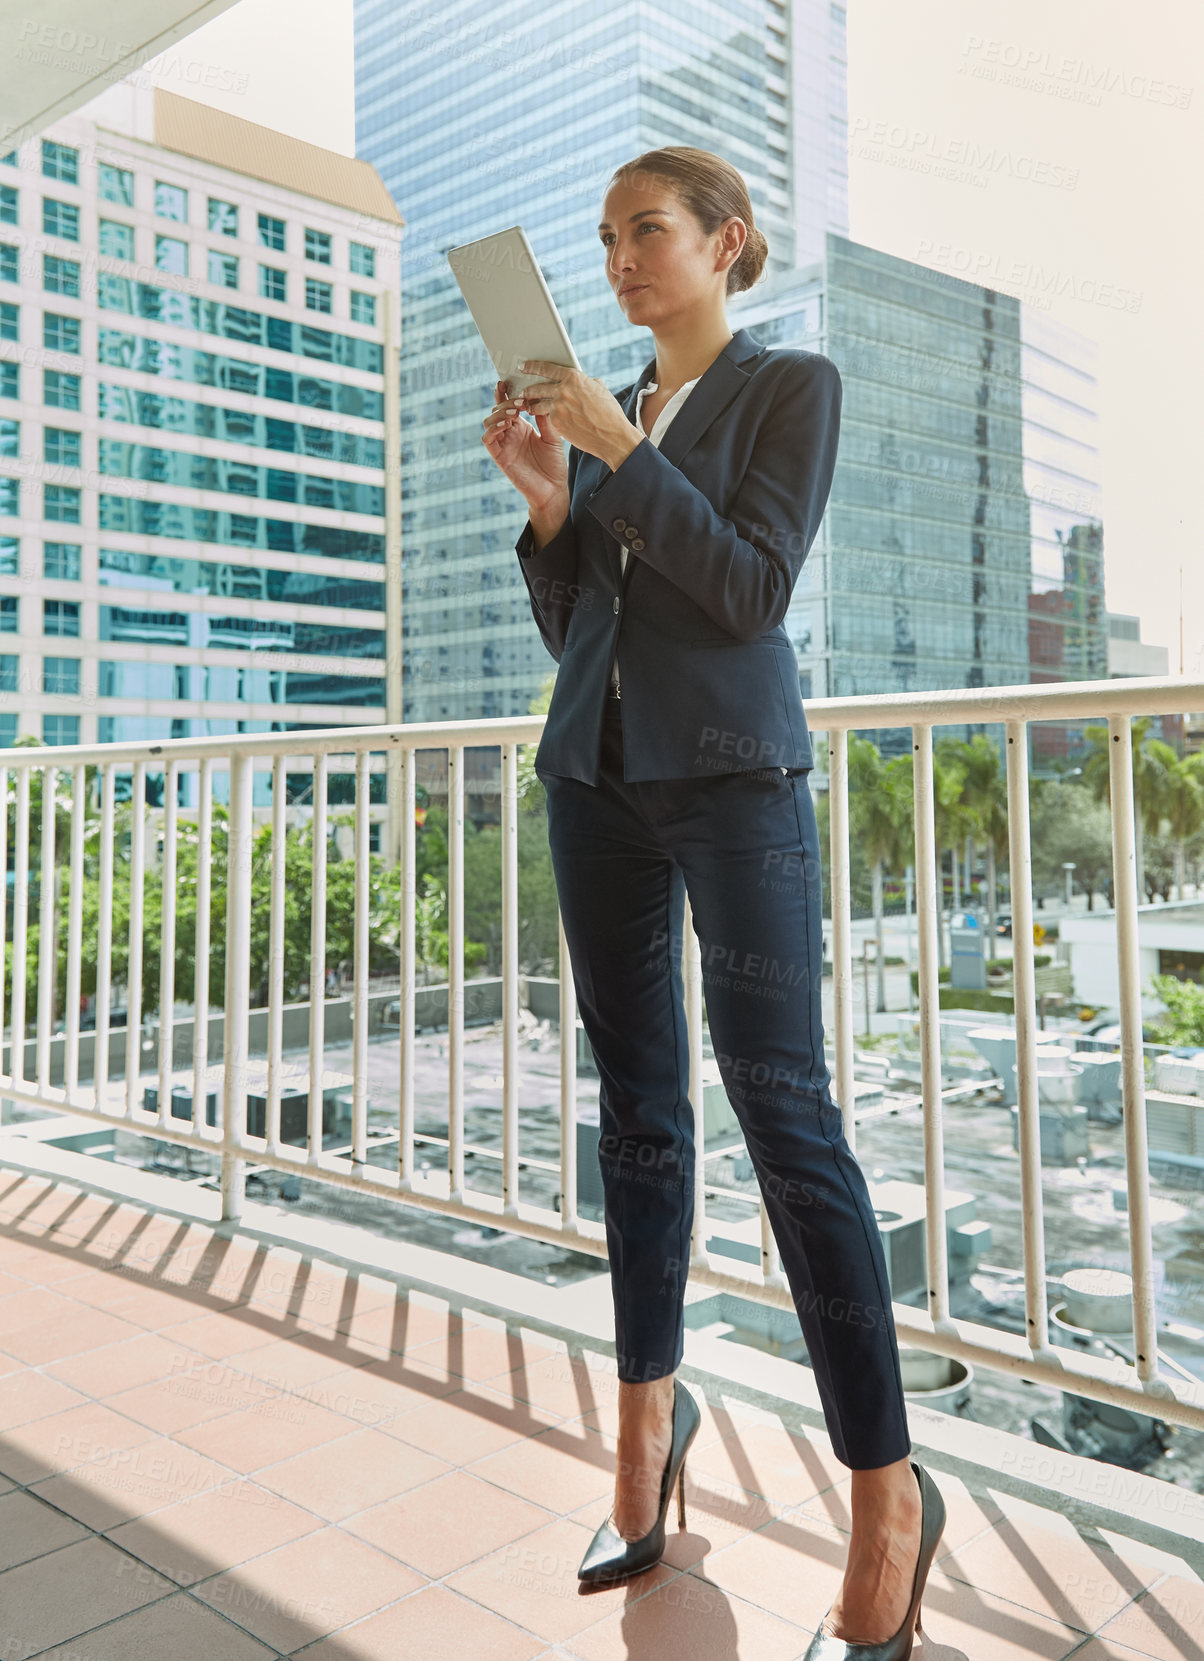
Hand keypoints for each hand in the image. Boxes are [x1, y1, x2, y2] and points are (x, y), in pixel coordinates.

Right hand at [481, 377, 567, 506]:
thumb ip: (545, 419)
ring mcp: (503, 444)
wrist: (553, 491)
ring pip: (489, 421)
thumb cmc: (554, 466)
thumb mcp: (553, 437)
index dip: (506, 392)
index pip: (509, 404)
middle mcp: (510, 433)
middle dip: (506, 400)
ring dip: (499, 412)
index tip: (509, 380)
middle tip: (520, 399)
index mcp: (522, 426)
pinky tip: (507, 423)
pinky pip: (488, 439)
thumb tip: (539, 397)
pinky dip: (493, 428)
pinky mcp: (499, 457)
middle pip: (497, 409)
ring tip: (514, 411)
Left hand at [514, 359, 644, 469]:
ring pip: (537, 404)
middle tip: (522, 391)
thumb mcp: (600, 389)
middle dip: (527, 389)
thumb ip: (586, 383)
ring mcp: (558, 407)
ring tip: (529, 406)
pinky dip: (546, 418)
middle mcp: (563, 390)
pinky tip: (545, 419)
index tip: (523, 366)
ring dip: (532, 405)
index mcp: (574, 378)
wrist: (612, 436)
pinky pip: (547, 418)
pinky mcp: (556, 423)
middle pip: (537, 387)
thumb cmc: (610, 413)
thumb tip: (583, 382)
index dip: (532, 366)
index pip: (546, 368)